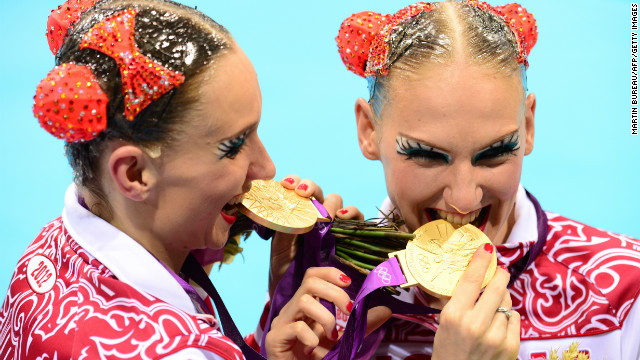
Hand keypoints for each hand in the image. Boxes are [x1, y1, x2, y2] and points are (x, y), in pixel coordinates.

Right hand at [264, 267, 352, 359]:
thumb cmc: (317, 358)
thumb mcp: (343, 339)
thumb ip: (361, 325)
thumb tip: (386, 310)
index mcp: (305, 306)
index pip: (312, 275)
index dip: (330, 272)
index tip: (349, 283)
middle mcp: (291, 310)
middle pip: (310, 282)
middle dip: (335, 293)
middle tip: (349, 311)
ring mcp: (281, 323)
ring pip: (303, 301)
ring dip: (325, 317)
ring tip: (332, 336)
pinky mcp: (275, 339)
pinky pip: (295, 327)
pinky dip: (311, 338)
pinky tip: (314, 350)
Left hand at [269, 175, 362, 296]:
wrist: (294, 291)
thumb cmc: (284, 267)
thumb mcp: (279, 246)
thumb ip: (284, 227)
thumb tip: (289, 211)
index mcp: (295, 212)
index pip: (297, 188)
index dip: (294, 182)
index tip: (287, 185)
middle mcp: (314, 214)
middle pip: (317, 191)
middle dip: (310, 187)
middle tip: (303, 194)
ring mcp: (331, 223)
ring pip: (336, 201)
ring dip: (330, 202)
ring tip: (326, 212)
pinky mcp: (348, 234)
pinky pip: (355, 218)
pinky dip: (352, 213)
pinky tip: (343, 217)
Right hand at [432, 244, 519, 359]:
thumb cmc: (448, 350)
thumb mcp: (444, 324)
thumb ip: (457, 301)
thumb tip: (472, 275)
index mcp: (454, 315)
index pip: (472, 280)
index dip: (481, 260)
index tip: (487, 248)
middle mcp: (475, 324)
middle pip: (497, 287)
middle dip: (500, 276)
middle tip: (499, 272)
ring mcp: (496, 336)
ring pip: (506, 303)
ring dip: (501, 302)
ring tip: (491, 312)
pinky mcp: (511, 347)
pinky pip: (514, 319)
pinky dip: (508, 319)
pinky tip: (498, 326)